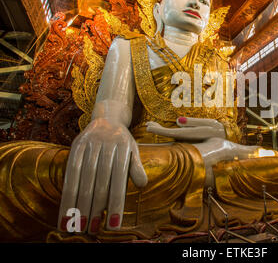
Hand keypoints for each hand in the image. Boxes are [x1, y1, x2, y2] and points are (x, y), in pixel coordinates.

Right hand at [58, 118, 147, 233]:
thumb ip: (136, 167)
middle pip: (100, 183)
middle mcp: (106, 145)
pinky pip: (70, 172)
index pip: (119, 181)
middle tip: (93, 229)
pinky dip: (68, 194)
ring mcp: (90, 145)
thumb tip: (142, 185)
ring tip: (78, 226)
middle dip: (96, 208)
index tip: (113, 226)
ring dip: (80, 205)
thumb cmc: (122, 142)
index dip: (116, 204)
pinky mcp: (75, 145)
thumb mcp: (133, 151)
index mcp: (124, 148)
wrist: (107, 117)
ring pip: (83, 180)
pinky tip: (66, 211)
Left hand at [146, 117, 225, 140]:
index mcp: (189, 136)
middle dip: (156, 129)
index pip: (169, 133)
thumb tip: (177, 121)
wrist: (226, 142)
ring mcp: (186, 140)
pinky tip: (162, 128)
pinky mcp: (188, 140)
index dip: (158, 131)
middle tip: (147, 124)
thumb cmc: (217, 132)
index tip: (148, 127)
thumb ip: (192, 123)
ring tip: (151, 124)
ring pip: (170, 135)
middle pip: (167, 135)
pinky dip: (166, 131)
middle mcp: (185, 140)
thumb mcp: (208, 125)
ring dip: (160, 129)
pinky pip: (175, 134)